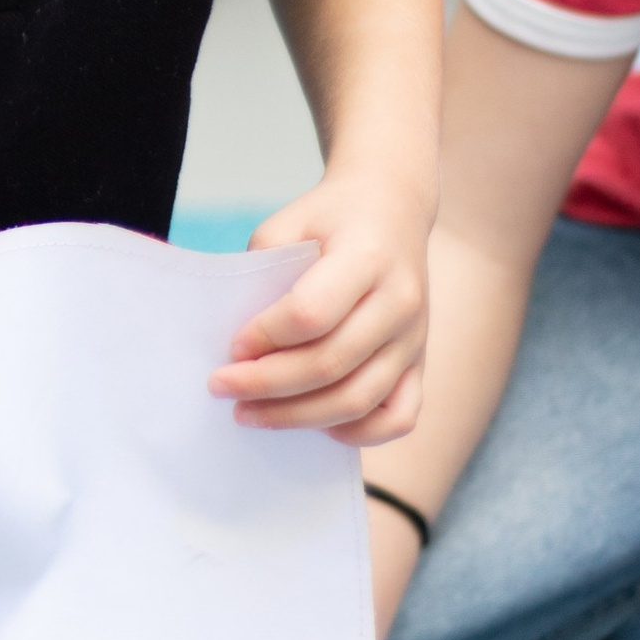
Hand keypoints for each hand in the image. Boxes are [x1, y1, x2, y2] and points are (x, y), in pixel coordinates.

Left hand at [209, 174, 429, 443]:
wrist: (392, 207)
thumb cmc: (331, 218)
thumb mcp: (289, 223)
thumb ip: (265, 274)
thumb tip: (241, 346)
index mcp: (368, 256)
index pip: (311, 312)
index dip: (266, 336)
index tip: (232, 347)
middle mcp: (400, 301)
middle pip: (331, 363)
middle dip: (266, 384)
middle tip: (221, 387)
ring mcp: (415, 337)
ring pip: (358, 399)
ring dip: (296, 416)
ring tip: (249, 413)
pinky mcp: (419, 362)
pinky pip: (398, 417)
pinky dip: (357, 433)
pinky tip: (316, 423)